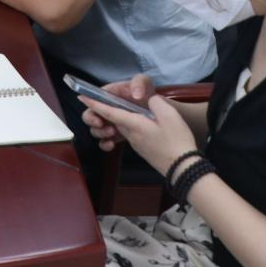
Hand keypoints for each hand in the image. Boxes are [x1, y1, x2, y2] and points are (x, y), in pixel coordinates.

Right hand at [81, 75, 155, 151]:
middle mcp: (108, 108)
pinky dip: (105, 144)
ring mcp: (111, 122)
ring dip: (100, 132)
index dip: (92, 104)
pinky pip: (104, 141)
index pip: (95, 97)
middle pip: (90, 114)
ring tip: (111, 133)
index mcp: (111, 94)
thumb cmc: (148, 94)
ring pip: (95, 129)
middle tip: (100, 123)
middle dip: (91, 120)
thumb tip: (135, 95)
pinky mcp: (116, 134)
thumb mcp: (144, 83)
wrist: (158, 113)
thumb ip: (139, 83)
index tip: (96, 110)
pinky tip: (111, 144)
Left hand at [81, 91, 196, 174]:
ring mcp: (136, 144)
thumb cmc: (177, 141)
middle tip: (108, 100)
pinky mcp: (143, 150)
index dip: (95, 104)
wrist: (184, 169)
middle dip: (106, 111)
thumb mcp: (169, 115)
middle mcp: (130, 135)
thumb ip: (155, 103)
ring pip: (121, 128)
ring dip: (119, 120)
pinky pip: (130, 135)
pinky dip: (130, 127)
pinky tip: (144, 124)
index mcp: (133, 124)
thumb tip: (148, 100)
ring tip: (131, 112)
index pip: (109, 112)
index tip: (81, 97)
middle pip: (113, 120)